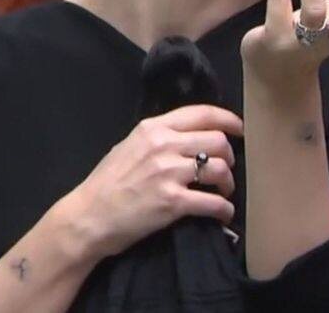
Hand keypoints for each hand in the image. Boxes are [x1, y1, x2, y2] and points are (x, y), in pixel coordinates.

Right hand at [69, 104, 242, 258]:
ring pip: (219, 168)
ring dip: (228, 182)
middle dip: (229, 155)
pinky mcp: (173, 202)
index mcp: (153, 127)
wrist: (89, 215)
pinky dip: (224, 209)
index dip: (228, 120)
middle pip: (217, 140)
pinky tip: (222, 214)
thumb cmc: (106, 182)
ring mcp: (169, 173)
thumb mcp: (129, 145)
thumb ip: (157, 137)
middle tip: (226, 168)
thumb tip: (185, 136)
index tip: (239, 129)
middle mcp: (164, 145)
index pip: (201, 113)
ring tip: (223, 191)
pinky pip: (213, 202)